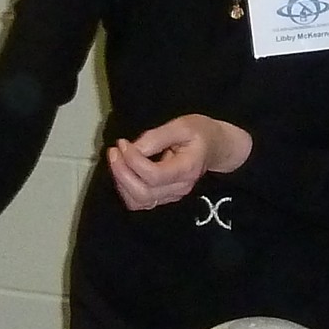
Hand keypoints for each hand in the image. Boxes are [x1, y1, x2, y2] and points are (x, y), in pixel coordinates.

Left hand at [106, 114, 251, 210]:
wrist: (214, 147)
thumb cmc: (199, 133)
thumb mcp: (181, 125)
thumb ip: (156, 137)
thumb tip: (132, 148)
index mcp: (187, 169)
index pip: (154, 175)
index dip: (133, 161)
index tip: (123, 143)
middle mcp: (179, 188)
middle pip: (143, 193)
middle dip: (122, 173)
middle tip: (114, 151)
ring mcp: (171, 196)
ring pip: (138, 201)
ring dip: (121, 182)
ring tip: (116, 159)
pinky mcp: (162, 198)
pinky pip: (138, 202)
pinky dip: (124, 189)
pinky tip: (123, 170)